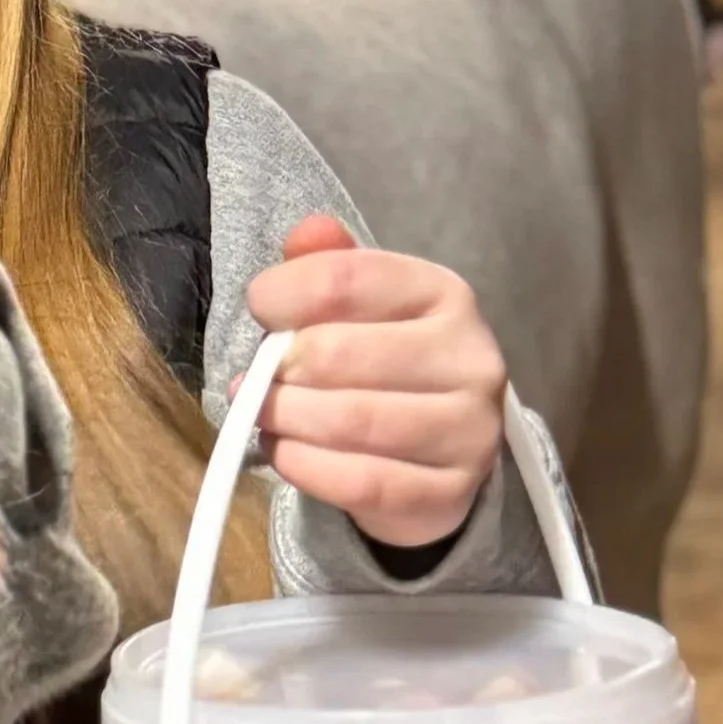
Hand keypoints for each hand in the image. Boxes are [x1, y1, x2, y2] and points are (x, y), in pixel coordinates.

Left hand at [241, 215, 505, 549]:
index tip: (260, 307)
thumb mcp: (359, 305)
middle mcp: (469, 357)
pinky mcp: (451, 492)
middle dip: (277, 369)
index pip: (347, 279)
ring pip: (350, 421)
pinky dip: (305, 466)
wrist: (434, 451)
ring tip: (264, 415)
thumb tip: (307, 231)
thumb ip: (328, 265)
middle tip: (253, 380)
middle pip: (338, 354)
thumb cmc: (382, 362)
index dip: (282, 293)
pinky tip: (286, 452)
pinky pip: (361, 482)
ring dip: (285, 419)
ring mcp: (469, 429)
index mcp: (443, 294)